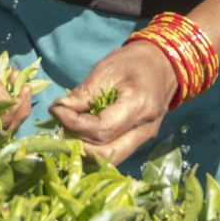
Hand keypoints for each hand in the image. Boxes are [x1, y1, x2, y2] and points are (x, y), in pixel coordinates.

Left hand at [49, 40, 177, 165]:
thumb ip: (84, 93)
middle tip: (60, 126)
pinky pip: (115, 152)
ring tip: (68, 131)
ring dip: (85, 151)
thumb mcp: (107, 69)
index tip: (56, 110)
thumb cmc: (134, 61)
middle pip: (107, 153)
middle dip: (78, 145)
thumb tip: (59, 110)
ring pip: (111, 159)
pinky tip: (82, 135)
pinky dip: (95, 149)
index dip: (74, 125)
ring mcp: (144, 138)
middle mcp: (145, 129)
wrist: (163, 63)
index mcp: (139, 106)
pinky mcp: (139, 140)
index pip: (102, 129)